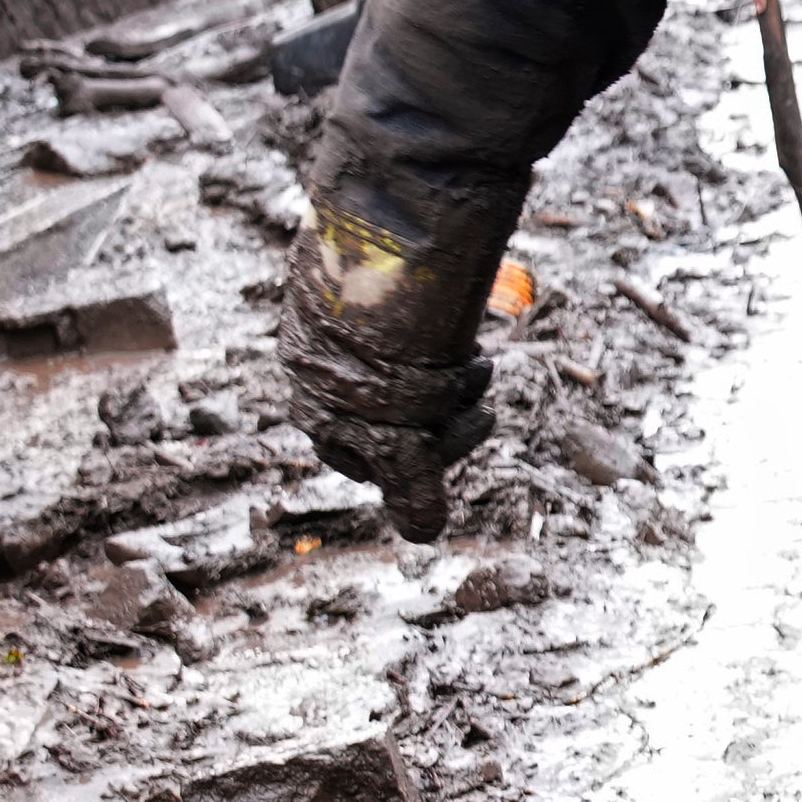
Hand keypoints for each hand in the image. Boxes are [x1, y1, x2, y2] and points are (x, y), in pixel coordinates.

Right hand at [277, 298, 494, 542]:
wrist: (379, 265)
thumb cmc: (385, 363)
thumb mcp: (403, 441)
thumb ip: (411, 488)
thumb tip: (421, 536)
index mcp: (321, 417)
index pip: (379, 465)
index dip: (429, 459)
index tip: (467, 429)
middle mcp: (325, 378)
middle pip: (402, 420)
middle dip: (448, 414)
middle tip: (479, 393)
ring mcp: (343, 335)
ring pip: (413, 377)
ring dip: (453, 378)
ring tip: (476, 359)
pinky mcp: (368, 297)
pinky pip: (411, 332)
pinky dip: (444, 337)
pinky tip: (464, 328)